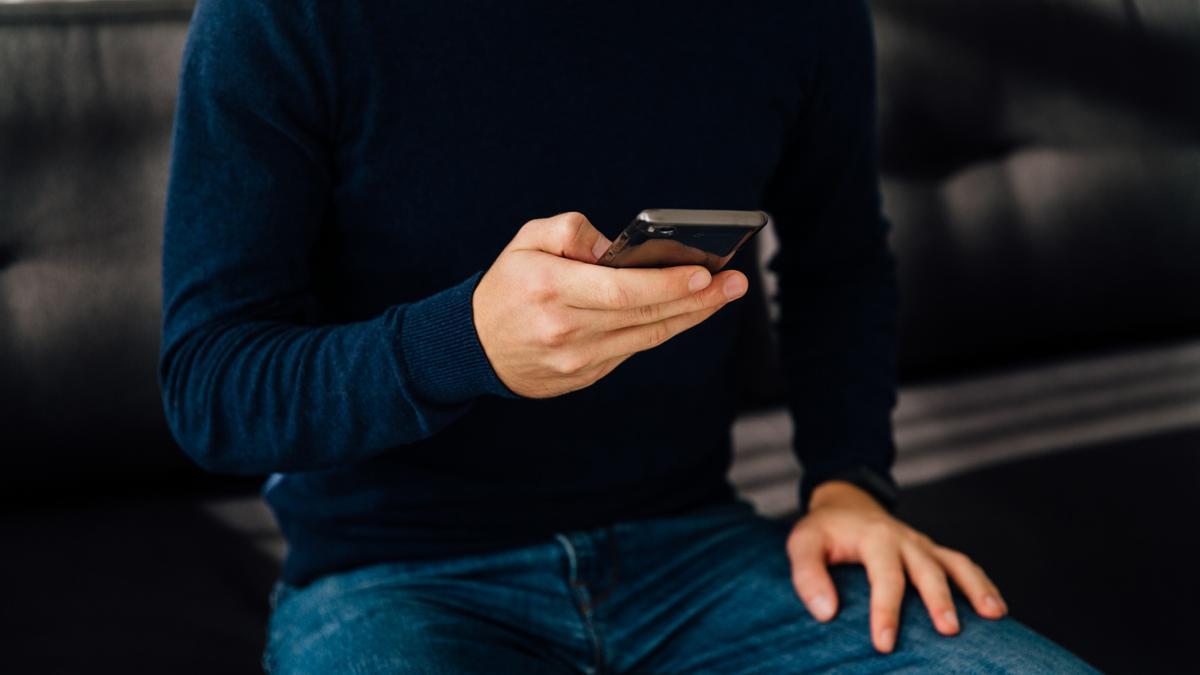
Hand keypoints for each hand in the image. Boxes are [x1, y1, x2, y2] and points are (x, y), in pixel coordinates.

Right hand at [473, 212, 747, 397]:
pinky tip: (686, 312)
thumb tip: (616, 247)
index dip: (668, 285)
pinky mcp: (583, 377)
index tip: (704, 273)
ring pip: (647, 337)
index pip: (623, 291)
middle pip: (645, 316)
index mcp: (550, 290)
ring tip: (722, 294)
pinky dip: (662, 330)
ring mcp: (576, 360)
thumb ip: (570, 231)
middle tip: (735, 282)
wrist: (472, 347)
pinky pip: (633, 350)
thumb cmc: (507, 285)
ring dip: (690, 316)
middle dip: (697, 299)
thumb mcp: (525, 241)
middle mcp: (566, 330)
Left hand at [786, 481, 1008, 653]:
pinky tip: (995, 609)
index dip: (886, 611)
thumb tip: (826, 613)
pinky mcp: (932, 552)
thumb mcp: (802, 544)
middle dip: (939, 600)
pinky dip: (981, 584)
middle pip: (928, 570)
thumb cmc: (823, 531)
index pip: (884, 577)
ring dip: (975, 588)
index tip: (884, 644)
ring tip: (994, 615)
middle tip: (949, 631)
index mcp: (874, 537)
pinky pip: (962, 565)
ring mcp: (922, 545)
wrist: (846, 504)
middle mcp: (905, 539)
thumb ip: (808, 575)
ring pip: (955, 564)